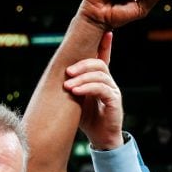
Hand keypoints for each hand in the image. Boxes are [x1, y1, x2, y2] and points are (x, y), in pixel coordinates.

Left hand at [63, 32, 123, 148]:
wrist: (101, 139)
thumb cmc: (88, 119)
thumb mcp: (77, 99)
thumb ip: (73, 85)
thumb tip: (57, 74)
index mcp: (101, 80)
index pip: (104, 57)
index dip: (105, 44)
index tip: (105, 31)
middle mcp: (109, 83)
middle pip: (98, 63)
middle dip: (82, 65)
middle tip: (67, 72)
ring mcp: (113, 91)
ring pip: (100, 75)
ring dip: (81, 78)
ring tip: (68, 86)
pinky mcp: (115, 102)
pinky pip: (102, 89)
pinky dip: (87, 88)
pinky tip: (76, 91)